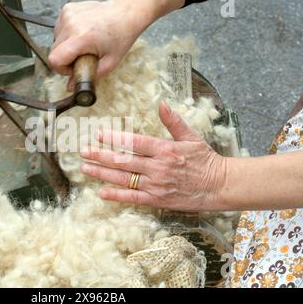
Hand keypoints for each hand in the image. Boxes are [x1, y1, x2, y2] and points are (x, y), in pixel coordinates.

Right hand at [48, 0, 141, 87]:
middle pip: (53, 51)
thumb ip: (88, 77)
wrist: (126, 13)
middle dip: (65, 59)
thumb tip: (70, 87)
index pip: (54, 59)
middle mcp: (71, 23)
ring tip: (85, 44)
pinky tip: (82, 33)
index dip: (61, 69)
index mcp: (81, 37)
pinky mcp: (67, 9)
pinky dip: (67, 35)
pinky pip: (59, 29)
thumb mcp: (109, 63)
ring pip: (55, 40)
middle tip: (82, 57)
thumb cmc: (121, 36)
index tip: (73, 68)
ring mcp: (68, 14)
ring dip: (66, 46)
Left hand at [79, 102, 228, 211]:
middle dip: (100, 155)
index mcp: (165, 149)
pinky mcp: (157, 200)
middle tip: (83, 151)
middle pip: (123, 160)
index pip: (134, 142)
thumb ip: (173, 121)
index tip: (98, 134)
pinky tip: (101, 192)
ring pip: (123, 178)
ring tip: (84, 168)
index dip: (114, 138)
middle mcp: (157, 167)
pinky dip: (116, 196)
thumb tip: (162, 104)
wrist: (220, 186)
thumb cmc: (205, 159)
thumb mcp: (191, 137)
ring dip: (102, 173)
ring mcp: (156, 185)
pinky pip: (133, 198)